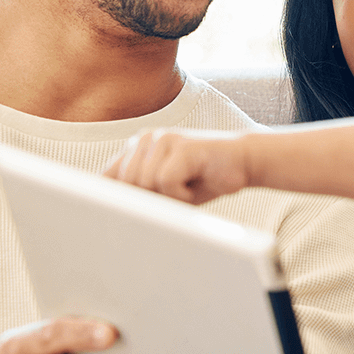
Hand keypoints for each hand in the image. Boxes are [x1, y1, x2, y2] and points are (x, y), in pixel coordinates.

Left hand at [105, 129, 249, 204]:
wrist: (244, 163)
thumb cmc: (204, 180)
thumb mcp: (164, 190)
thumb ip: (138, 194)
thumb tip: (111, 212)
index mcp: (136, 148)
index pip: (108, 177)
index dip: (110, 198)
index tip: (108, 215)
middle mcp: (144, 139)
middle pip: (126, 184)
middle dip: (149, 199)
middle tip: (176, 196)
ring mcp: (162, 139)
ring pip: (145, 183)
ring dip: (169, 196)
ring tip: (188, 187)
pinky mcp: (180, 146)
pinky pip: (166, 181)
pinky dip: (182, 193)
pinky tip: (196, 184)